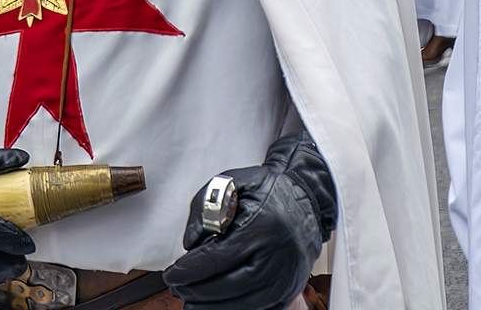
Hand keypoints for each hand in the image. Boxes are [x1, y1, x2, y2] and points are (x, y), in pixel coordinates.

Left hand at [164, 132, 335, 309]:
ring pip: (240, 304)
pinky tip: (216, 304)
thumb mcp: (231, 183)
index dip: (188, 271)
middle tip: (177, 289)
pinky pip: (258, 308)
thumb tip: (190, 244)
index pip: (215, 259)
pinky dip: (233, 308)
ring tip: (191, 302)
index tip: (172, 275)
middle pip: (225, 287)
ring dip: (211, 306)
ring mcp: (284, 277)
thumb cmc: (269, 190)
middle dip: (195, 292)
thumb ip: (204, 208)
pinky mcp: (289, 290)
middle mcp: (275, 256)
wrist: (308, 199)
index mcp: (261, 227)